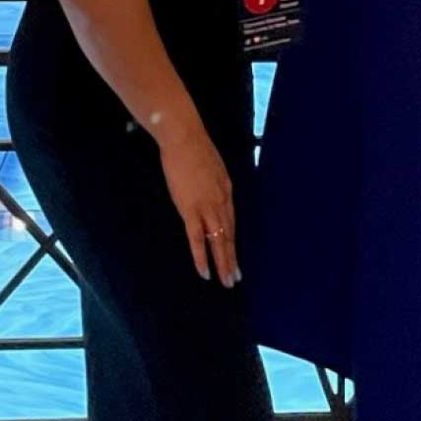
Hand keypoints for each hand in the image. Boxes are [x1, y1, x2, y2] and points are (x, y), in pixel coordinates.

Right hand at [158, 122, 238, 284]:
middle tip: (236, 278)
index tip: (235, 255)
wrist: (184, 138)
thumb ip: (212, 181)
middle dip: (232, 258)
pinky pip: (197, 239)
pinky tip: (205, 272)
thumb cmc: (194, 148)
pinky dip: (202, 257)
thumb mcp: (211, 166)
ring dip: (223, 263)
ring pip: (218, 242)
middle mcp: (221, 202)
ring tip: (227, 281)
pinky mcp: (190, 210)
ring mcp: (207, 207)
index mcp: (226, 190)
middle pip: (229, 235)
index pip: (231, 222)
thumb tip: (209, 189)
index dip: (233, 240)